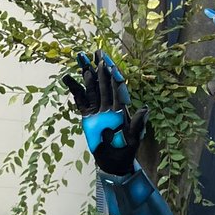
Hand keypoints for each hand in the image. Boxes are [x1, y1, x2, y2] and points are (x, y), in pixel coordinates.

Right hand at [63, 50, 147, 176]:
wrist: (114, 162)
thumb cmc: (126, 150)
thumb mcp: (134, 139)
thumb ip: (138, 125)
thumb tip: (146, 109)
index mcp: (121, 108)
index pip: (117, 88)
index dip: (113, 75)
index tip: (108, 63)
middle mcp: (109, 105)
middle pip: (103, 83)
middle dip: (99, 68)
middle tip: (95, 52)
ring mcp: (97, 109)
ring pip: (91, 88)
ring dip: (86, 74)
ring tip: (80, 58)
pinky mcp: (87, 116)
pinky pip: (80, 101)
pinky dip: (75, 90)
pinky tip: (68, 79)